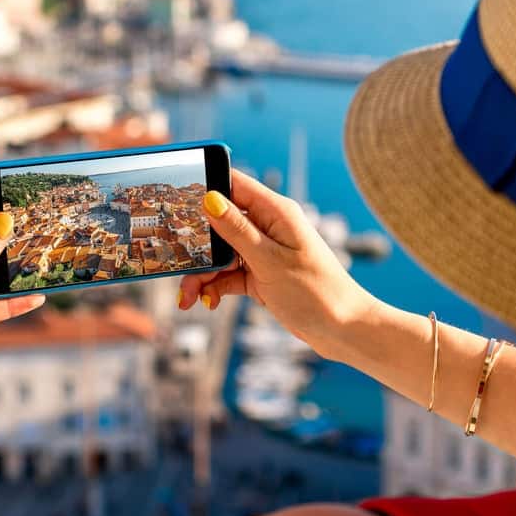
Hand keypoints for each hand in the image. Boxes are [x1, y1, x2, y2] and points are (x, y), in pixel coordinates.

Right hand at [177, 170, 378, 358]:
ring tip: (187, 297)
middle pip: (219, 223)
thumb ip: (237, 231)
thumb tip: (209, 198)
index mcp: (275, 212)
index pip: (233, 185)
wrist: (343, 330)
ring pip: (220, 254)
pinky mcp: (262, 275)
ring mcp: (264, 252)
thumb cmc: (316, 292)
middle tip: (175, 262)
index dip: (203, 187)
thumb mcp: (269, 261)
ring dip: (201, 274)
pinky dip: (215, 287)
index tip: (173, 201)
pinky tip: (206, 302)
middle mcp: (268, 227)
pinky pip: (229, 275)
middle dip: (195, 245)